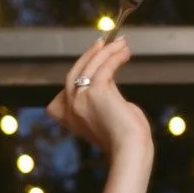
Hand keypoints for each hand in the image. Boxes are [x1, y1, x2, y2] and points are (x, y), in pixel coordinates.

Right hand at [46, 37, 151, 158]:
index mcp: (71, 119)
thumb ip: (103, 101)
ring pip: (90, 66)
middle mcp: (72, 108)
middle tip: (102, 43)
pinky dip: (115, 56)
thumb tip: (109, 80)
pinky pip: (105, 67)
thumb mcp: (108, 118)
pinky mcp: (97, 91)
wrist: (131, 150)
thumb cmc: (126, 139)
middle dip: (89, 56)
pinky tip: (124, 52)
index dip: (75, 75)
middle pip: (75, 73)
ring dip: (106, 51)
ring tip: (120, 43)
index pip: (62, 94)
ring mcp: (81, 99)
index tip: (89, 61)